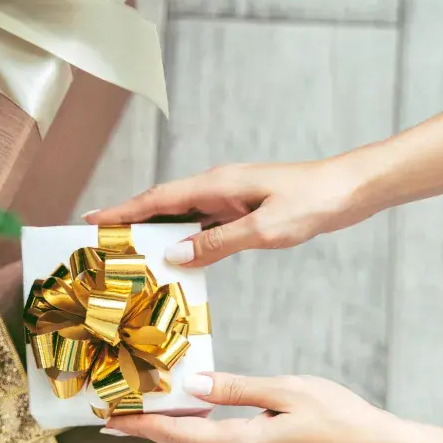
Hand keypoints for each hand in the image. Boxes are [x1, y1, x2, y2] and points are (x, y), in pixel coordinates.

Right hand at [83, 158, 374, 266]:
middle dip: (131, 221)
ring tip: (131, 253)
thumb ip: (218, 243)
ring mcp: (230, 198)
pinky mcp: (243, 209)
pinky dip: (186, 239)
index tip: (92, 218)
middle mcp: (217, 187)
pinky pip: (204, 225)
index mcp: (216, 184)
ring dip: (157, 232)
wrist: (349, 190)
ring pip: (183, 216)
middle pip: (163, 205)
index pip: (158, 198)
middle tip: (101, 241)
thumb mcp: (264, 229)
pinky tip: (179, 257)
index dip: (123, 209)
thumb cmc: (313, 202)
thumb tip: (176, 254)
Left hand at [103, 372, 442, 442]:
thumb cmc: (335, 415)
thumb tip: (191, 385)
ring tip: (141, 412)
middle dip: (147, 428)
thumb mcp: (284, 391)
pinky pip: (216, 441)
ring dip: (169, 428)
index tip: (110, 420)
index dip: (143, 426)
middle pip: (182, 441)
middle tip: (112, 416)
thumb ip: (235, 388)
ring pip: (198, 442)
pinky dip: (193, 427)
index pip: (180, 433)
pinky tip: (188, 412)